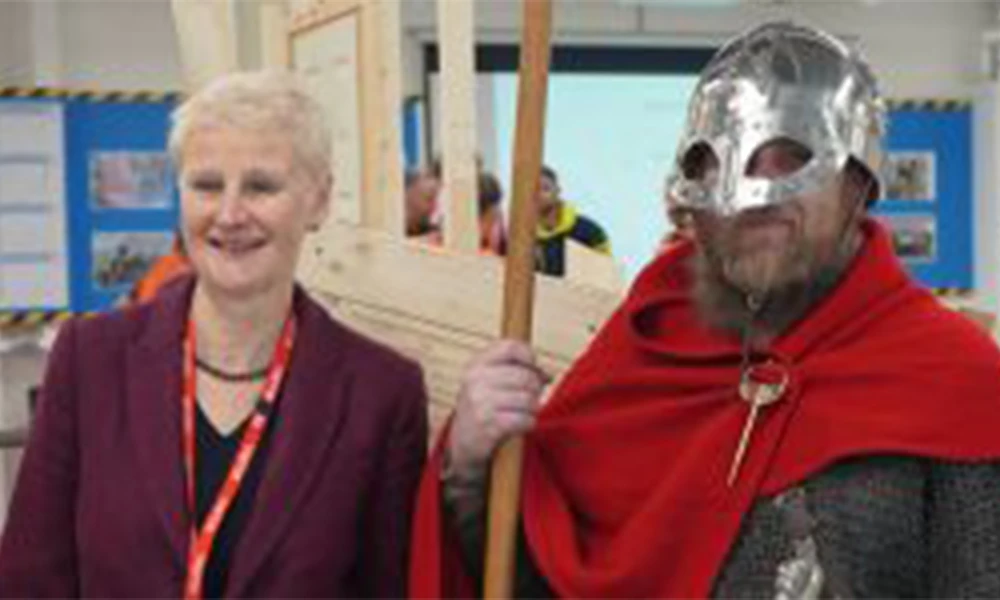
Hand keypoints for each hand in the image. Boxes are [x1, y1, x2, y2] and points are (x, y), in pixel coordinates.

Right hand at [447, 340, 549, 479]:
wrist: (462, 441)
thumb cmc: (482, 407)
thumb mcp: (488, 380)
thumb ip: (514, 368)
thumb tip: (547, 373)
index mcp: (476, 364)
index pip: (511, 347)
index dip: (530, 357)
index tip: (534, 369)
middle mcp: (476, 380)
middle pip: (526, 376)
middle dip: (536, 389)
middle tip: (530, 397)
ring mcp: (481, 403)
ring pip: (529, 399)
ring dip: (533, 409)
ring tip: (522, 412)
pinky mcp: (489, 426)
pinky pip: (525, 420)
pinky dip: (528, 423)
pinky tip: (519, 425)